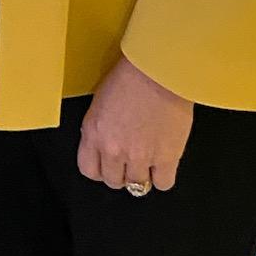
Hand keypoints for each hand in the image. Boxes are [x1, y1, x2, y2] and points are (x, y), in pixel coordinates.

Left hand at [77, 54, 193, 191]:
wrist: (159, 70)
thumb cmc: (131, 76)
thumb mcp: (100, 102)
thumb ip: (99, 128)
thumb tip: (103, 146)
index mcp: (93, 132)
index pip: (89, 170)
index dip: (99, 170)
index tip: (106, 166)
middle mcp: (114, 148)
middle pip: (113, 181)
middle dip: (120, 172)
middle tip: (129, 160)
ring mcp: (140, 155)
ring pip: (137, 185)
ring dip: (142, 174)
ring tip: (147, 158)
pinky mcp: (166, 157)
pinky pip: (163, 183)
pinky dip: (163, 177)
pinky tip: (163, 164)